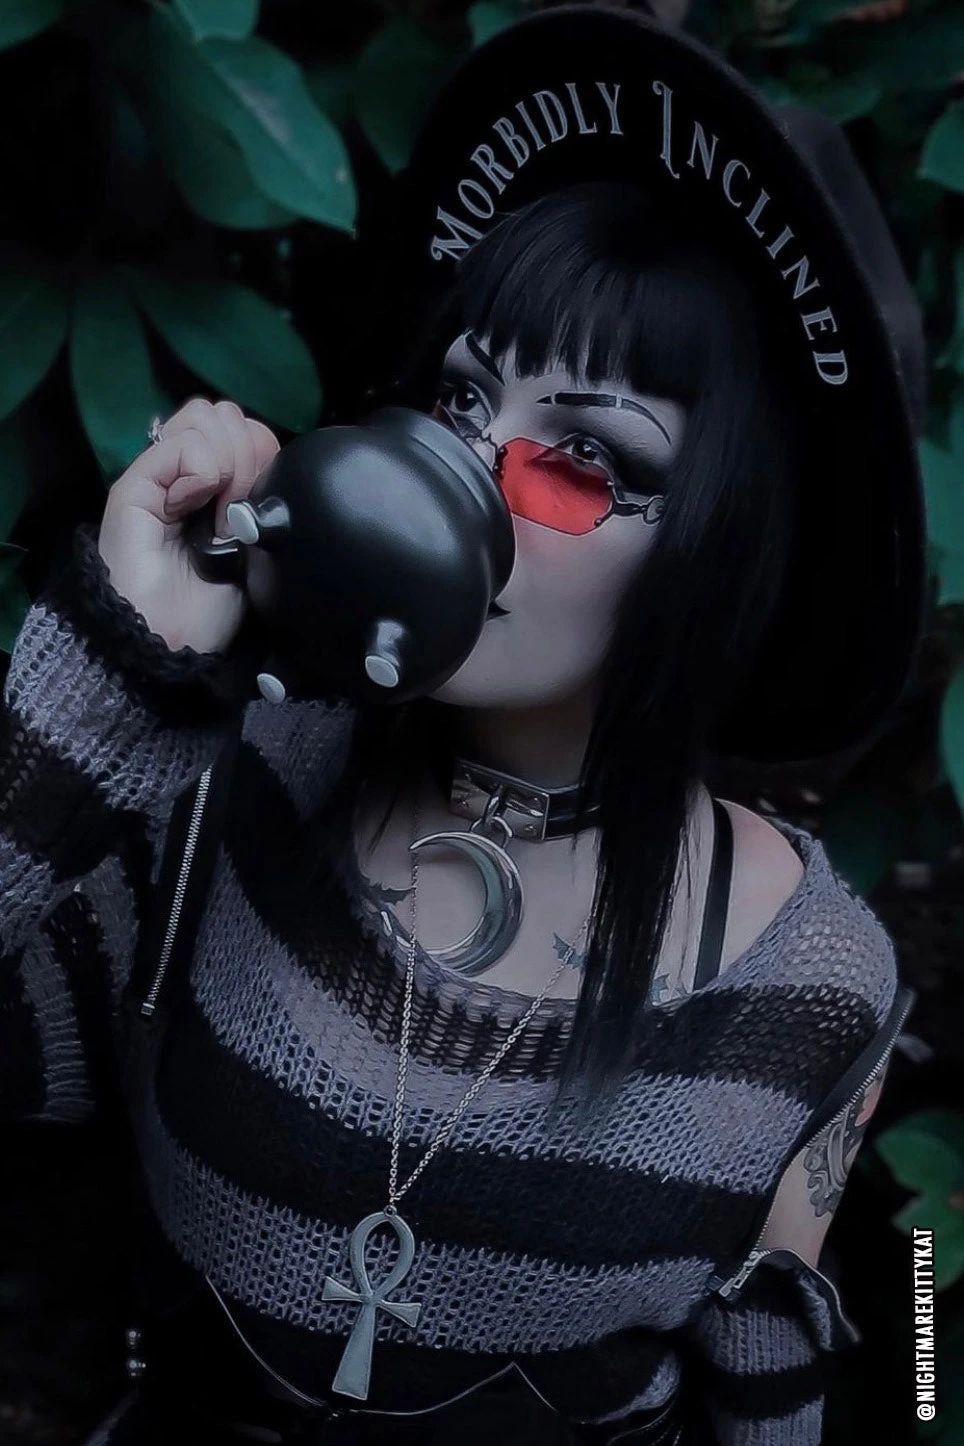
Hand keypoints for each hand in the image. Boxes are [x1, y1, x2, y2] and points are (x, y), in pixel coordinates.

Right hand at [97, 397, 279, 653]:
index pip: (244, 429)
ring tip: (216, 511)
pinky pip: (183, 444)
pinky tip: (194, 506)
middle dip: (247, 453)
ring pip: (206, 416)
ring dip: (228, 463)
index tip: (258, 499)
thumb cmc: (207, 610)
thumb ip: (257, 501)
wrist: (169, 643)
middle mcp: (182, 474)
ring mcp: (158, 476)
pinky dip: (203, 470)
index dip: (262, 451)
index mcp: (211, 488)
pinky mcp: (134, 485)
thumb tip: (269, 458)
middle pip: (225, 414)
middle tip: (237, 505)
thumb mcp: (251, 549)